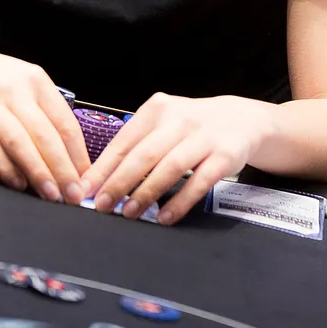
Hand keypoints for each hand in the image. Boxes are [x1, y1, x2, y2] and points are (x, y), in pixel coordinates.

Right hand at [0, 23, 88, 202]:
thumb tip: (66, 155)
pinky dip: (6, 168)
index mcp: (36, 81)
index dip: (78, 154)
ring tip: (51, 195)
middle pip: (46, 136)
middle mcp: (16, 91)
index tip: (86, 178)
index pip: (65, 123)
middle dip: (64, 170)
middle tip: (74, 195)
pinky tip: (18, 184)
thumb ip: (43, 111)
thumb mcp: (23, 80)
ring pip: (20, 144)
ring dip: (39, 173)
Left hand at [80, 93, 274, 225]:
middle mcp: (180, 119)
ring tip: (130, 213)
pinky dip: (180, 201)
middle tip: (103, 206)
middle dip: (119, 182)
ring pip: (170, 167)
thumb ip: (135, 147)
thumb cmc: (191, 127)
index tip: (85, 190)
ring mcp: (204, 137)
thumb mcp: (162, 126)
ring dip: (147, 193)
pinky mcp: (225, 155)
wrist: (241, 119)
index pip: (124, 141)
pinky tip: (165, 217)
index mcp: (157, 110)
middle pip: (144, 154)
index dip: (103, 168)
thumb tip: (99, 180)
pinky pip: (200, 182)